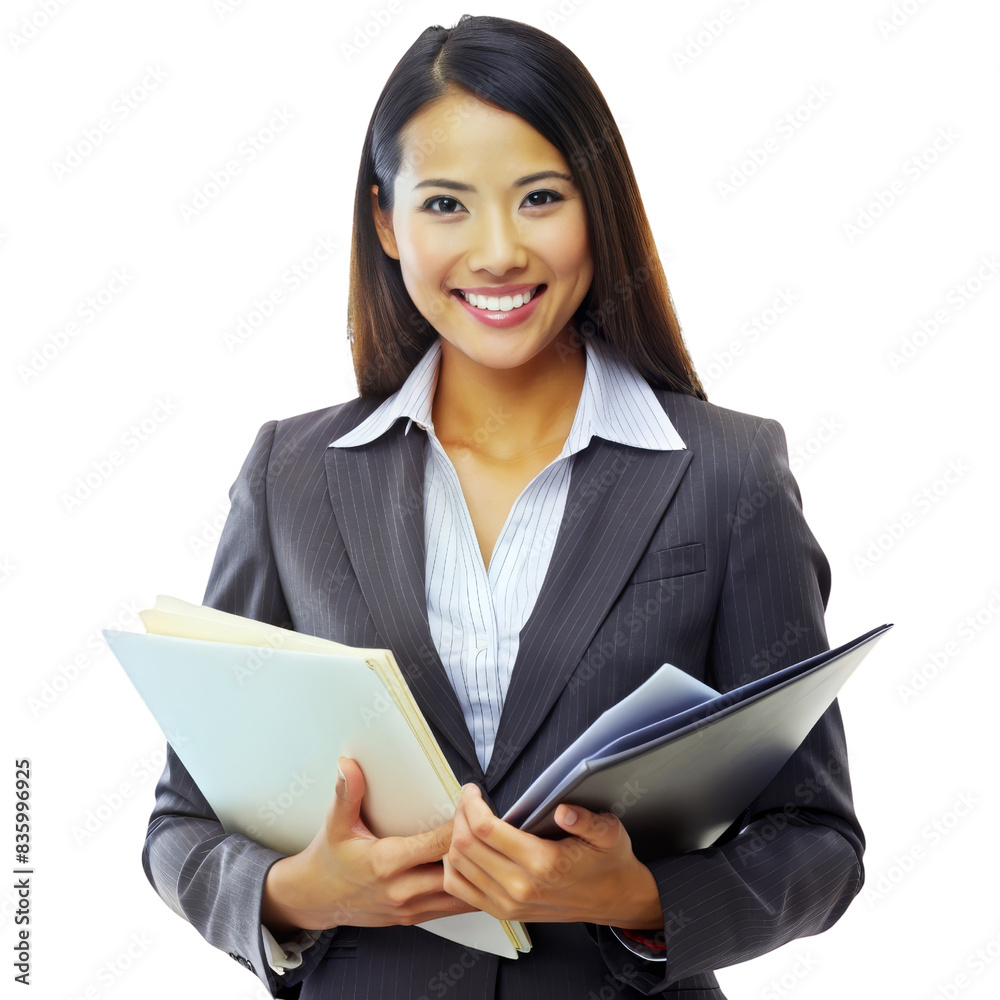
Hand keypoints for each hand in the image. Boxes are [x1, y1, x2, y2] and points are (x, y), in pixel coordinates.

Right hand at [261, 758, 477, 935]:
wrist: (316, 900)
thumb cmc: (329, 859)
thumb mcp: (335, 824)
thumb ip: (346, 793)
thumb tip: (347, 764)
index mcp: (386, 862)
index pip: (439, 843)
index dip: (461, 824)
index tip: (472, 804)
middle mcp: (402, 889)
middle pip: (456, 870)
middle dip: (477, 848)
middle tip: (492, 825)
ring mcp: (410, 908)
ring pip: (460, 895)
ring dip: (477, 873)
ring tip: (491, 850)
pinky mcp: (414, 917)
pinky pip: (451, 908)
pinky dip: (469, 890)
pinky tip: (478, 873)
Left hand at [443, 784, 662, 928]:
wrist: (613, 900)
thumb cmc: (608, 863)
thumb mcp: (609, 833)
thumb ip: (587, 820)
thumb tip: (563, 811)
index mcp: (543, 863)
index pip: (485, 830)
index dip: (471, 804)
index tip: (473, 790)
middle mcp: (520, 887)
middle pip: (465, 846)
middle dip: (460, 814)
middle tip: (469, 799)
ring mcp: (508, 903)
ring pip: (457, 866)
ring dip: (454, 837)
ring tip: (467, 818)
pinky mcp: (503, 912)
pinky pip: (460, 889)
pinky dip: (452, 866)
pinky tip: (464, 847)